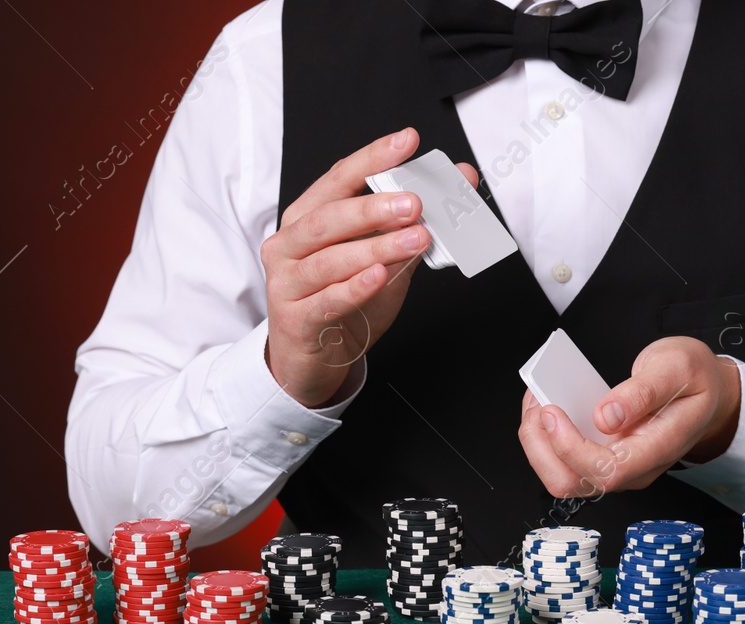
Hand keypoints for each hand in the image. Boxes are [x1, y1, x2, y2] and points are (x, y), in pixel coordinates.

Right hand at [260, 127, 477, 407]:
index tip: (407, 142)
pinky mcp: (296, 320)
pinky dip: (355, 287)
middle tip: (415, 202)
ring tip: (414, 239)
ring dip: (376, 247)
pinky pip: (327, 300)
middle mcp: (289, 245)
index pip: (338, 180)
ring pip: (330, 259)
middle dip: (374, 206)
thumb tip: (457, 186)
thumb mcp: (382, 260)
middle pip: (330, 217)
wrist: (312, 361)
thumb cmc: (344, 305)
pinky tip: (379, 275)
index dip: (372, 159)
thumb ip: (412, 226)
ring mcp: (287, 283)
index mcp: (306, 219)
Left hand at [518, 336, 741, 497]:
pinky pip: (564, 462)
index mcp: (658, 449)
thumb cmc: (695, 381)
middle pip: (574, 483)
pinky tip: (545, 407)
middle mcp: (635, 468)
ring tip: (536, 401)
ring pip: (563, 478)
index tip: (552, 412)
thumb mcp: (677, 367)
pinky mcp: (603, 459)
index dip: (571, 448)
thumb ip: (643, 392)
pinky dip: (545, 439)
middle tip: (537, 403)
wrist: (708, 394)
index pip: (608, 470)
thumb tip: (606, 416)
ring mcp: (617, 467)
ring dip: (538, 444)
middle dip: (542, 447)